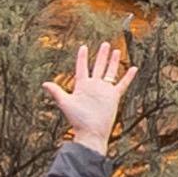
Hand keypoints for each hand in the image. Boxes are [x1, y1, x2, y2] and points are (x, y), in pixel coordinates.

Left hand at [45, 37, 131, 153]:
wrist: (91, 132)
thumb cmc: (77, 120)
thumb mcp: (65, 103)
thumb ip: (56, 92)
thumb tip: (44, 83)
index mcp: (82, 86)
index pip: (82, 67)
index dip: (82, 57)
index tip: (83, 47)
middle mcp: (94, 86)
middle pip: (98, 66)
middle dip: (101, 55)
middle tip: (105, 44)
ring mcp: (104, 91)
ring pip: (110, 72)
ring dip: (113, 62)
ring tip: (116, 51)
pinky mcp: (114, 97)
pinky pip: (122, 84)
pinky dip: (128, 77)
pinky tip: (134, 68)